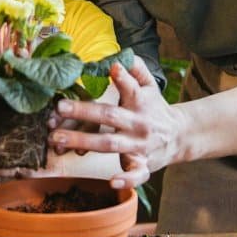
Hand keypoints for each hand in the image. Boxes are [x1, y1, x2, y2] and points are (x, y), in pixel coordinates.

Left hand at [48, 61, 182, 188]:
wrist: (179, 136)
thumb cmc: (155, 108)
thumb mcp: (150, 86)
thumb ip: (137, 69)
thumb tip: (121, 55)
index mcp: (140, 102)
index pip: (132, 89)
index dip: (123, 79)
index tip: (112, 68)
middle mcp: (139, 124)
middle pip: (110, 117)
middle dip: (84, 112)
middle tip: (59, 107)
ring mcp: (140, 146)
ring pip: (110, 144)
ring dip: (83, 141)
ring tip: (57, 137)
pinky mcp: (143, 165)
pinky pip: (136, 175)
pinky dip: (127, 179)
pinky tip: (112, 181)